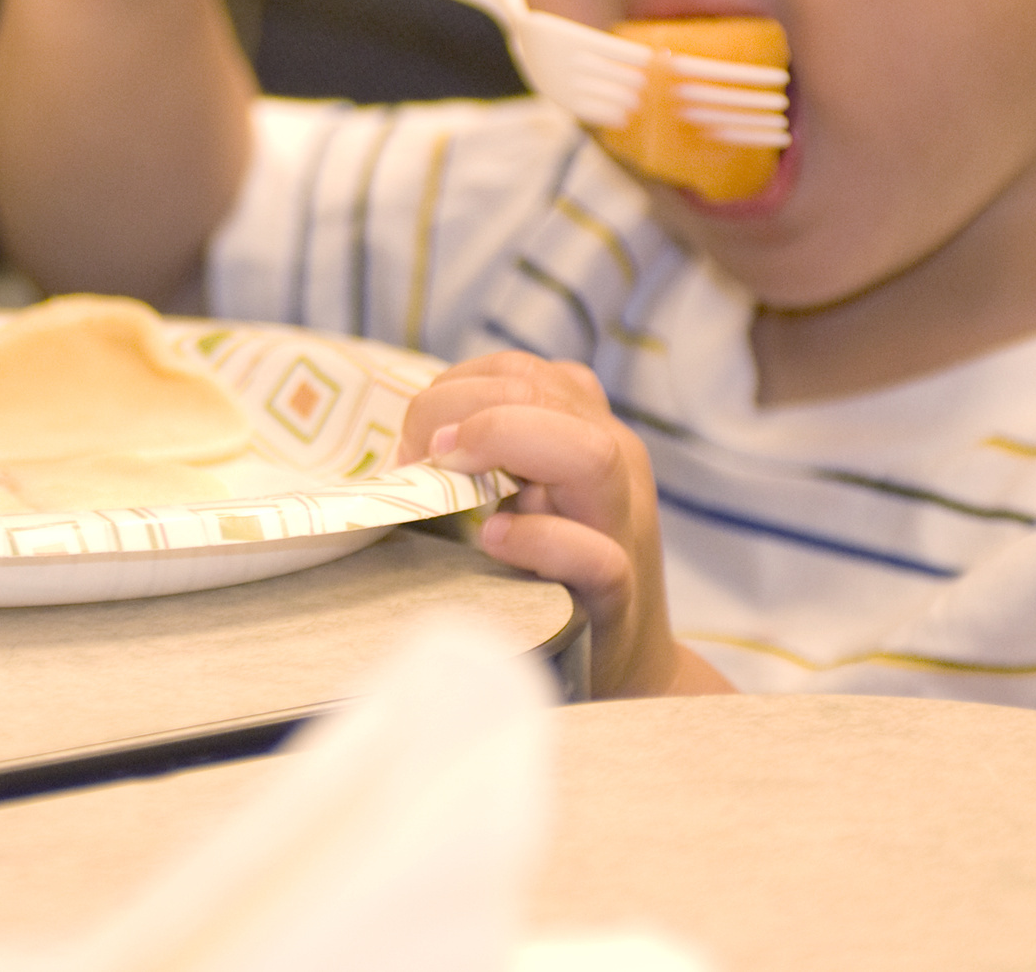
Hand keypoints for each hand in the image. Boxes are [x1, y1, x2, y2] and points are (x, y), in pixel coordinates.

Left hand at [404, 352, 731, 698]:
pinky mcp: (616, 597)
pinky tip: (494, 539)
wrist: (626, 662)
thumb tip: (409, 443)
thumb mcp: (527, 494)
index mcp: (588, 431)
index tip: (416, 440)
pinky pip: (593, 557)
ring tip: (448, 473)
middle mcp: (615, 466)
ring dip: (502, 446)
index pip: (520, 372)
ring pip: (589, 455)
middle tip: (414, 463)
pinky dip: (540, 540)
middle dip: (459, 412)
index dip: (455, 388)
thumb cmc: (554, 571)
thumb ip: (489, 454)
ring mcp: (621, 529)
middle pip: (541, 394)